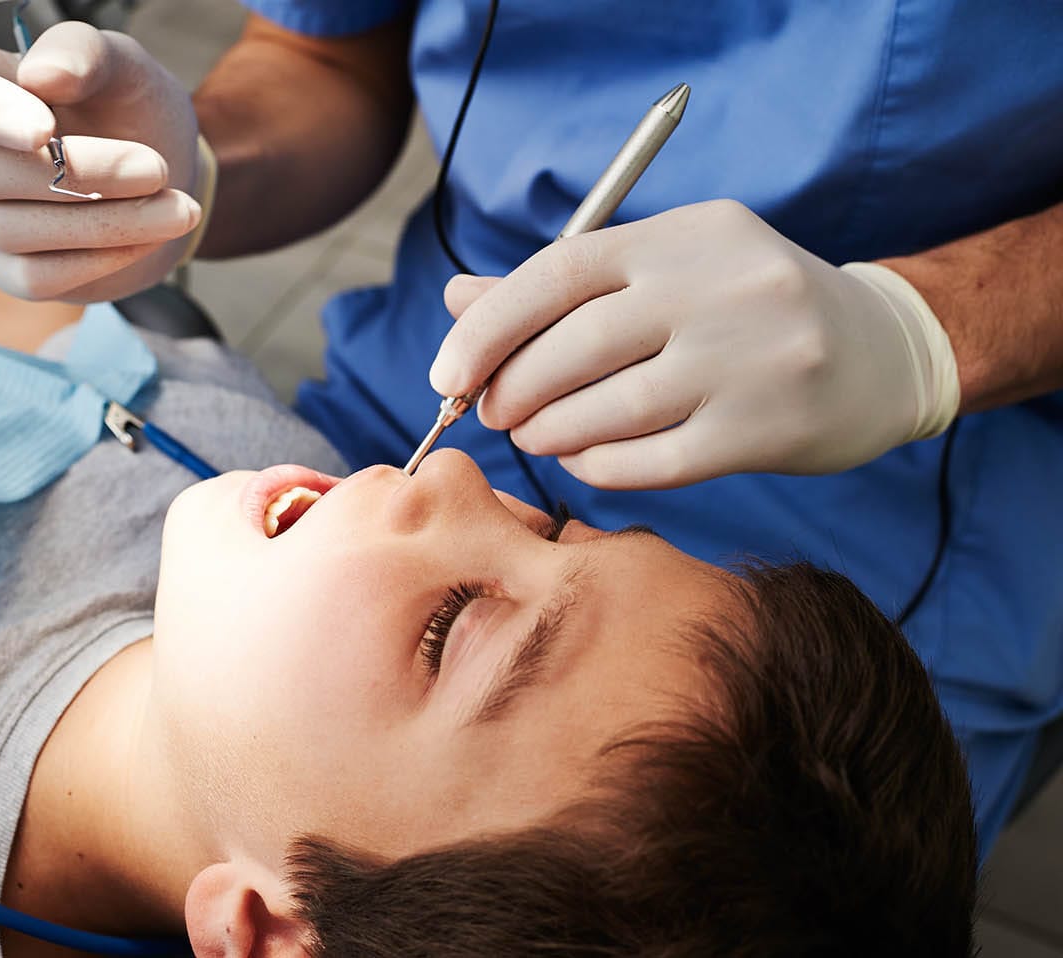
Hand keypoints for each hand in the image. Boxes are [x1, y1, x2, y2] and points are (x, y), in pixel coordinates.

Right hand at [0, 23, 202, 302]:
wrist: (158, 178)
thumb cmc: (122, 110)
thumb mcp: (119, 66)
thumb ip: (83, 52)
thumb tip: (43, 76)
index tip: (45, 129)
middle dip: (74, 173)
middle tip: (155, 168)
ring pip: (9, 231)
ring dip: (106, 220)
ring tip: (178, 207)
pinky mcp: (4, 273)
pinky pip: (39, 276)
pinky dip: (104, 256)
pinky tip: (152, 235)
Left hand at [430, 200, 959, 489]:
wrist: (882, 352)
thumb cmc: (745, 308)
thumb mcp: (665, 271)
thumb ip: (560, 285)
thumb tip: (457, 301)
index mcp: (684, 235)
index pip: (559, 271)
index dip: (487, 328)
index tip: (447, 373)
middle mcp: (719, 288)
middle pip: (577, 346)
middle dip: (512, 388)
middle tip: (492, 411)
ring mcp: (748, 360)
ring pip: (610, 409)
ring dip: (548, 431)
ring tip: (531, 435)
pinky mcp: (766, 428)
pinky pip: (653, 461)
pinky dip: (599, 465)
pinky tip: (583, 459)